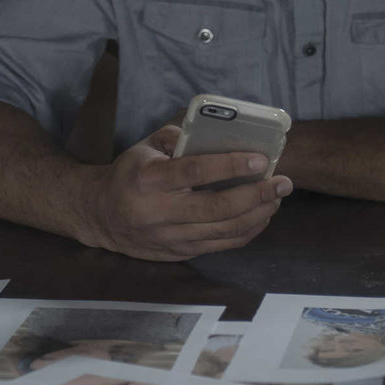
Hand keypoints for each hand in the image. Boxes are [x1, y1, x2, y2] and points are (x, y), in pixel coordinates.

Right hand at [79, 124, 291, 260]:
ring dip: (258, 214)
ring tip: (278, 197)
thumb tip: (215, 132)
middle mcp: (161, 212)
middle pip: (218, 208)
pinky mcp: (181, 252)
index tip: (260, 159)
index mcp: (150, 180)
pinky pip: (222, 245)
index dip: (231, 166)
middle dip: (256, 195)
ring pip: (225, 231)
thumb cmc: (129, 174)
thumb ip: (176, 137)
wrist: (101, 216)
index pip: (196, 172)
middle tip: (283, 182)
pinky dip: (247, 231)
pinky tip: (261, 215)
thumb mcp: (144, 147)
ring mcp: (172, 237)